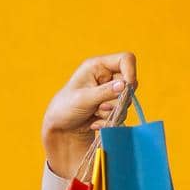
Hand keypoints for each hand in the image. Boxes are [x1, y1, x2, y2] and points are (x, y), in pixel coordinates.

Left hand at [41, 52, 138, 180]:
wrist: (59, 130)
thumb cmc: (64, 109)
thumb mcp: (83, 99)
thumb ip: (104, 92)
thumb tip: (124, 85)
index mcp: (97, 66)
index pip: (126, 59)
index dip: (130, 72)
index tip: (127, 88)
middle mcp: (106, 76)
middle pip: (130, 83)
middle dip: (118, 99)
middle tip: (100, 107)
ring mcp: (109, 92)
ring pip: (127, 101)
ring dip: (112, 112)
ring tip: (94, 114)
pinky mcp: (111, 106)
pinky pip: (121, 113)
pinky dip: (109, 121)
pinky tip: (94, 123)